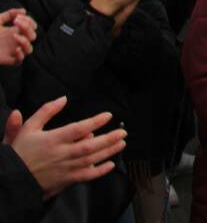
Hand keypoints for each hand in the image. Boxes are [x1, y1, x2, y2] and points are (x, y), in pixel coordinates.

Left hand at [0, 9, 35, 65]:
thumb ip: (9, 14)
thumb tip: (24, 11)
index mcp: (16, 32)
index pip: (31, 27)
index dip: (29, 21)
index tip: (18, 17)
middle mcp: (16, 41)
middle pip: (32, 36)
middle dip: (27, 28)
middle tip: (15, 22)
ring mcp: (13, 51)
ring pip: (29, 49)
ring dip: (25, 42)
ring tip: (14, 36)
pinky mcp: (8, 60)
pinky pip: (19, 60)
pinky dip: (20, 55)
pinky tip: (16, 49)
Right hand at [4, 96, 126, 198]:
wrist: (12, 177)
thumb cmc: (21, 151)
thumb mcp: (29, 127)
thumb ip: (46, 111)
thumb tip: (62, 99)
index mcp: (53, 139)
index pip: (78, 128)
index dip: (94, 121)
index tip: (108, 115)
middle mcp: (61, 154)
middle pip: (89, 146)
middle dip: (108, 139)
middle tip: (122, 132)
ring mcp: (65, 168)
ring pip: (91, 160)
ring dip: (108, 151)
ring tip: (121, 143)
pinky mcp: (66, 180)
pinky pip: (86, 176)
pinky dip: (99, 172)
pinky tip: (110, 165)